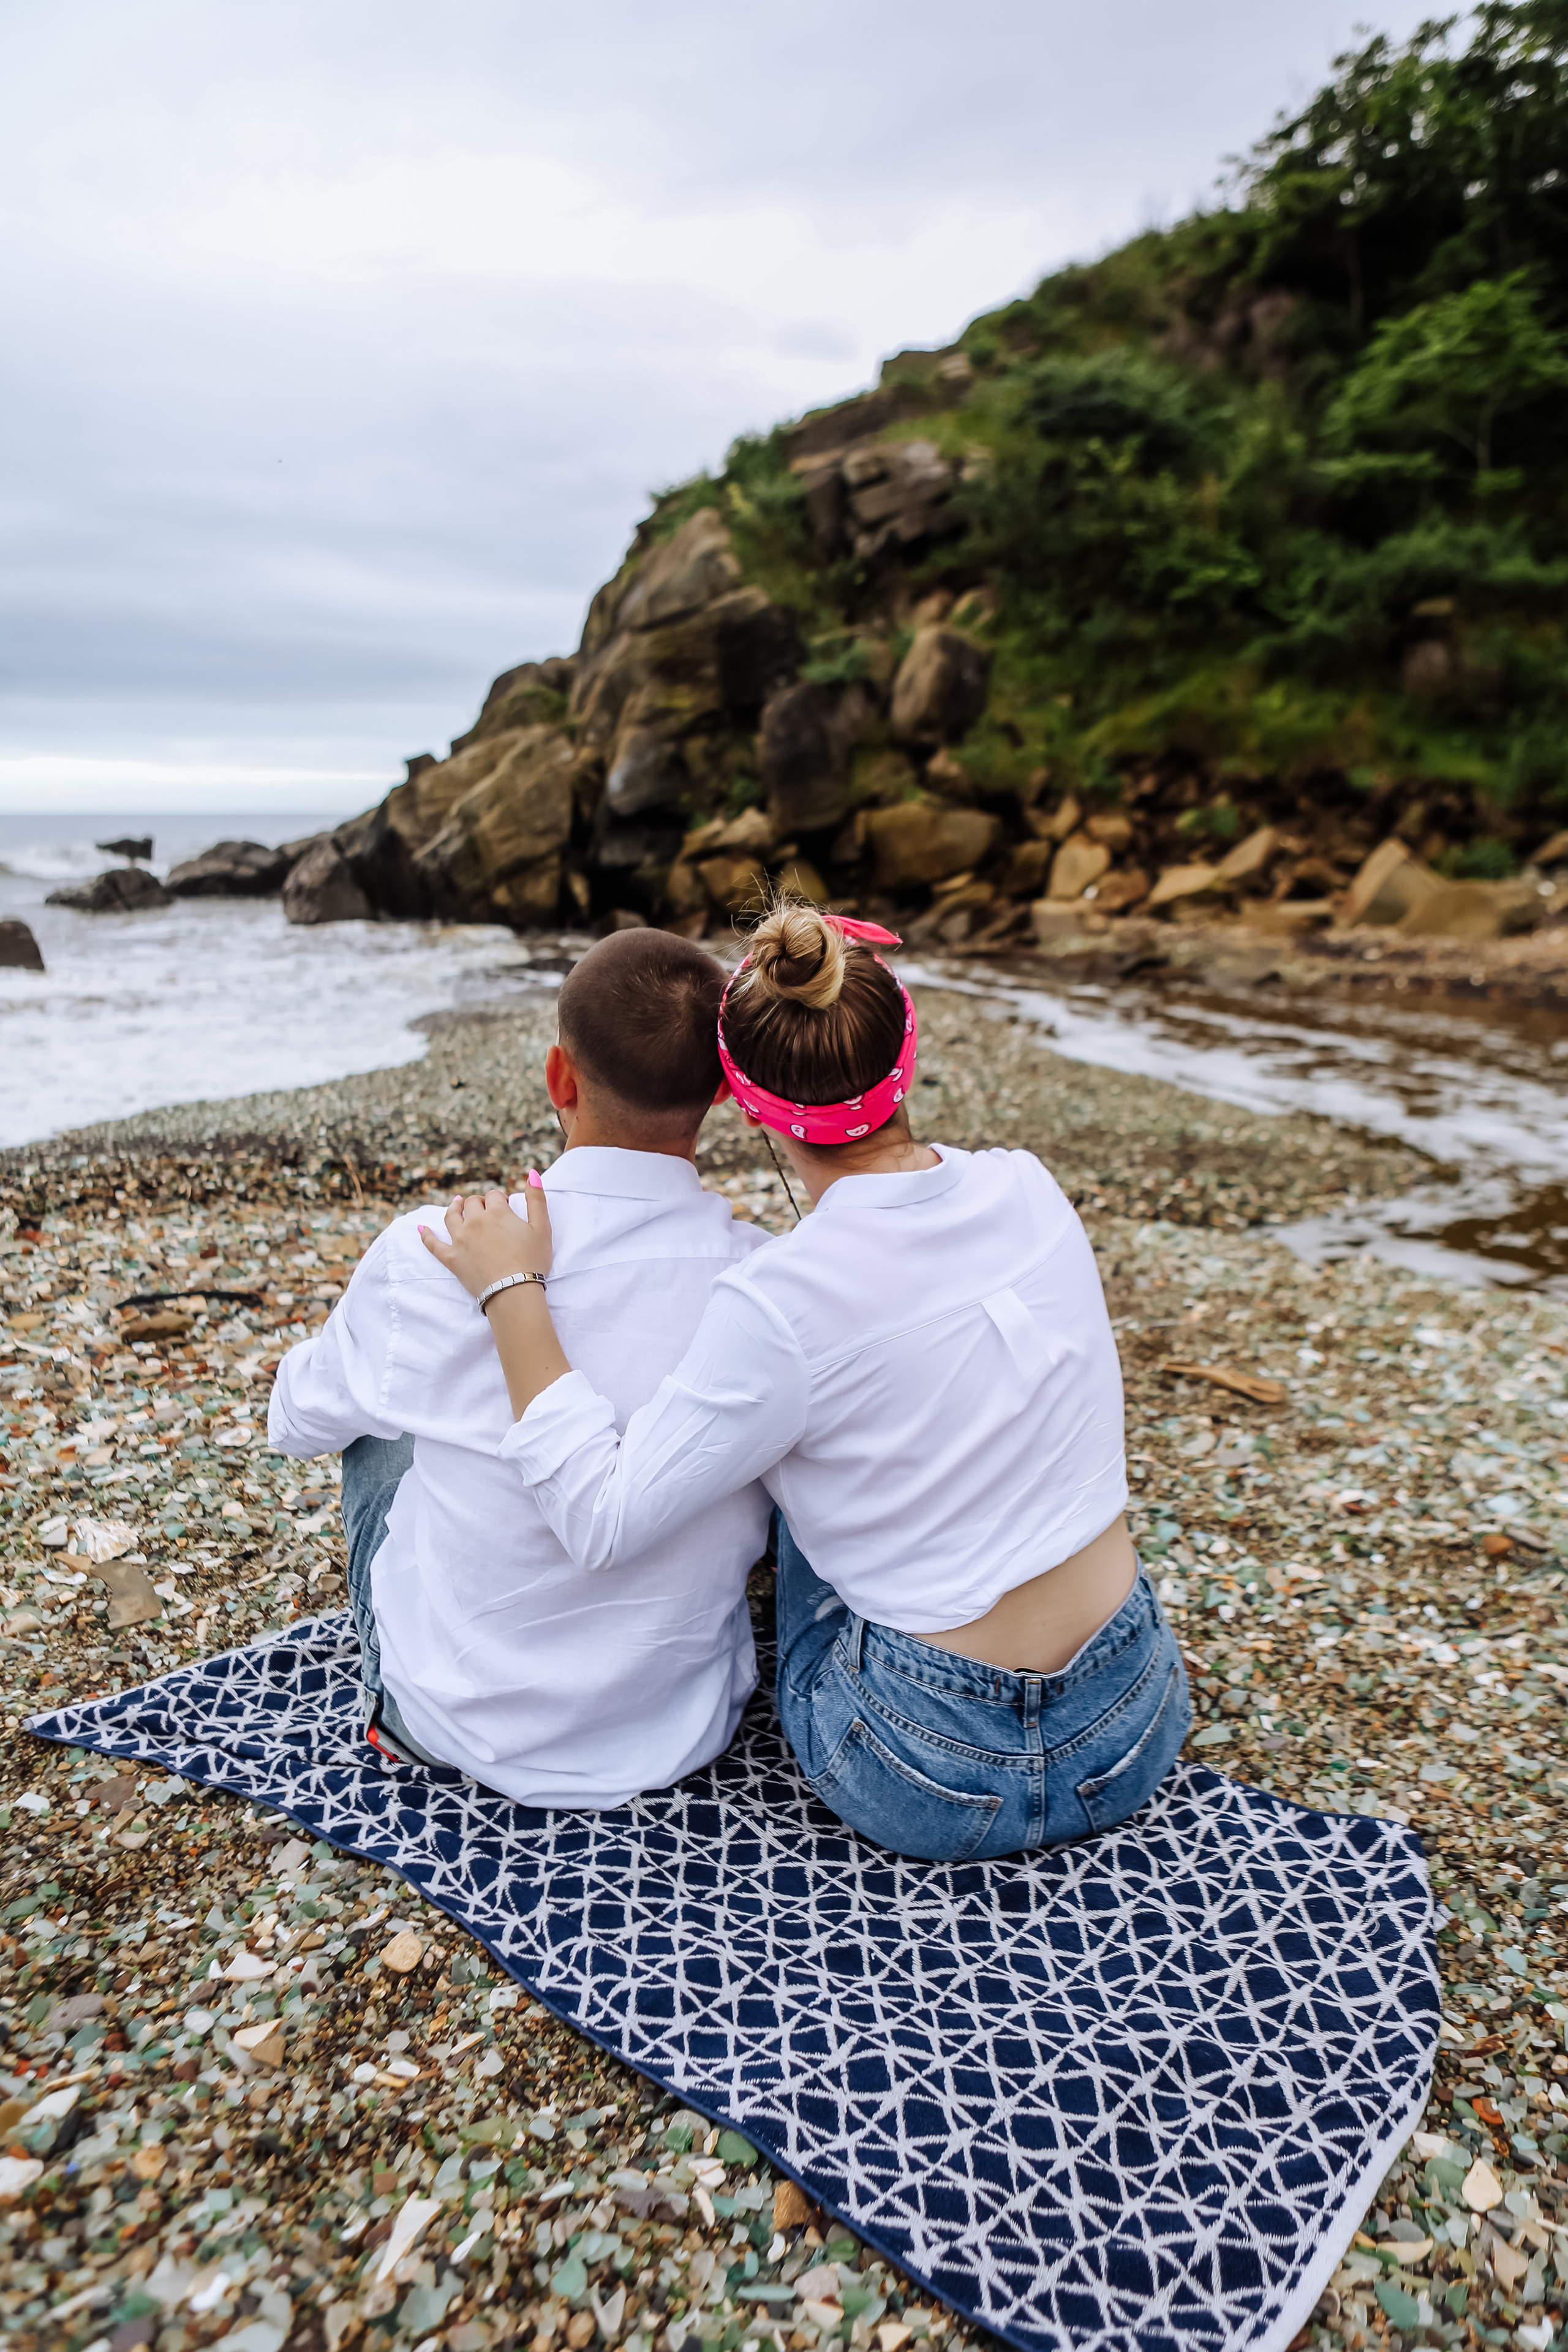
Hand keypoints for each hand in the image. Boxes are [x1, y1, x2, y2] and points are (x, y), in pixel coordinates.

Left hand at [418, 1176, 552, 1301]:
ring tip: (457, 1204)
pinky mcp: (451, 1258)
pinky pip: (433, 1244)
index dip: (500, 1198)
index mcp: (497, 1212)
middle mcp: (475, 1222)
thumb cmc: (532, 1261)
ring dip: (454, 1207)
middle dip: (479, 1202)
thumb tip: (531, 1173)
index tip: (505, 1206)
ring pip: (451, 1216)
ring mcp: (460, 1240)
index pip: (494, 1196)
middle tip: (487, 1209)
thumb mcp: (542, 1228)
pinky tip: (421, 1228)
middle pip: (473, 1203)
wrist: (513, 1292)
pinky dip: (426, 1235)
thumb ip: (537, 1199)